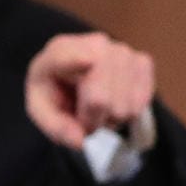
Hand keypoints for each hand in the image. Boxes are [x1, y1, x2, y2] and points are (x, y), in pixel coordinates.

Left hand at [26, 32, 155, 147]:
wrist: (75, 78)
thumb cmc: (56, 93)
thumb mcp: (43, 112)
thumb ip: (57, 128)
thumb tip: (80, 141)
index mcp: (59, 51)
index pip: (69, 55)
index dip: (78, 59)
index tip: (88, 60)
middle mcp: (94, 43)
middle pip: (101, 99)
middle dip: (93, 120)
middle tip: (85, 118)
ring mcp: (122, 51)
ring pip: (125, 106)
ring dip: (112, 118)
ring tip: (100, 109)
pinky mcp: (142, 61)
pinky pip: (142, 102)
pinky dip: (130, 111)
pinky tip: (116, 102)